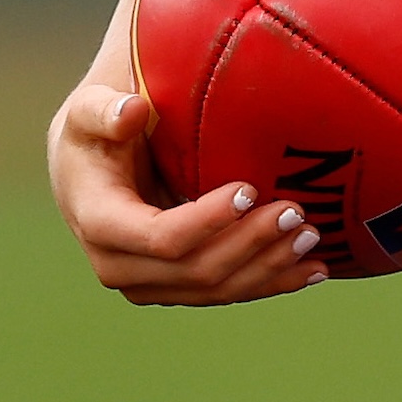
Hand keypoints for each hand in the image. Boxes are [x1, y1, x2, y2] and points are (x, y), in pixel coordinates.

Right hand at [48, 83, 328, 304]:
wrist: (88, 167)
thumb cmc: (96, 129)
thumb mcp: (89, 110)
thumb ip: (103, 111)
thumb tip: (130, 112)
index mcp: (100, 222)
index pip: (160, 237)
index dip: (208, 220)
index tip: (250, 188)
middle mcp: (119, 264)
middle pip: (195, 269)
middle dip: (250, 244)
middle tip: (297, 211)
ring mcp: (148, 282)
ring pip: (214, 289)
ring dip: (266, 269)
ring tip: (312, 237)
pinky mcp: (175, 284)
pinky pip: (224, 291)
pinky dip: (269, 282)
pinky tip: (312, 269)